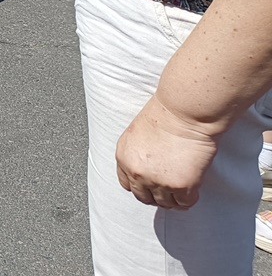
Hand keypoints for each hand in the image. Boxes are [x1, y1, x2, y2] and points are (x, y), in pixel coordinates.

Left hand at [115, 94, 218, 209]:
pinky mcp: (180, 186)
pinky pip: (185, 203)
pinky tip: (193, 191)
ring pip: (165, 203)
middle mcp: (137, 173)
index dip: (140, 186)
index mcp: (124, 158)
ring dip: (173, 200)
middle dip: (155, 196)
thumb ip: (137, 154)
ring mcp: (158, 181)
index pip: (126, 184)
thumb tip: (147, 169)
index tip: (149, 186)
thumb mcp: (137, 134)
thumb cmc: (165, 116)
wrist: (184, 113)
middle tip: (167, 191)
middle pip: (143, 197)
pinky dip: (189, 200)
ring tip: (180, 192)